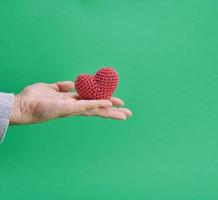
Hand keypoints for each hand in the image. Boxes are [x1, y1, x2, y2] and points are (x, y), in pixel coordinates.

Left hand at [9, 81, 131, 123]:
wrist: (22, 106)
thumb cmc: (34, 98)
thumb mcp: (50, 87)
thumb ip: (62, 85)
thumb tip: (74, 83)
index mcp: (72, 101)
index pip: (93, 101)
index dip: (105, 101)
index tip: (116, 101)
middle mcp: (76, 107)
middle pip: (98, 109)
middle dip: (113, 112)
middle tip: (128, 113)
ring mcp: (73, 109)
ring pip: (96, 110)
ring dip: (111, 111)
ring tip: (126, 114)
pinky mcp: (69, 108)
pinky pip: (86, 105)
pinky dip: (98, 104)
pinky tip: (110, 104)